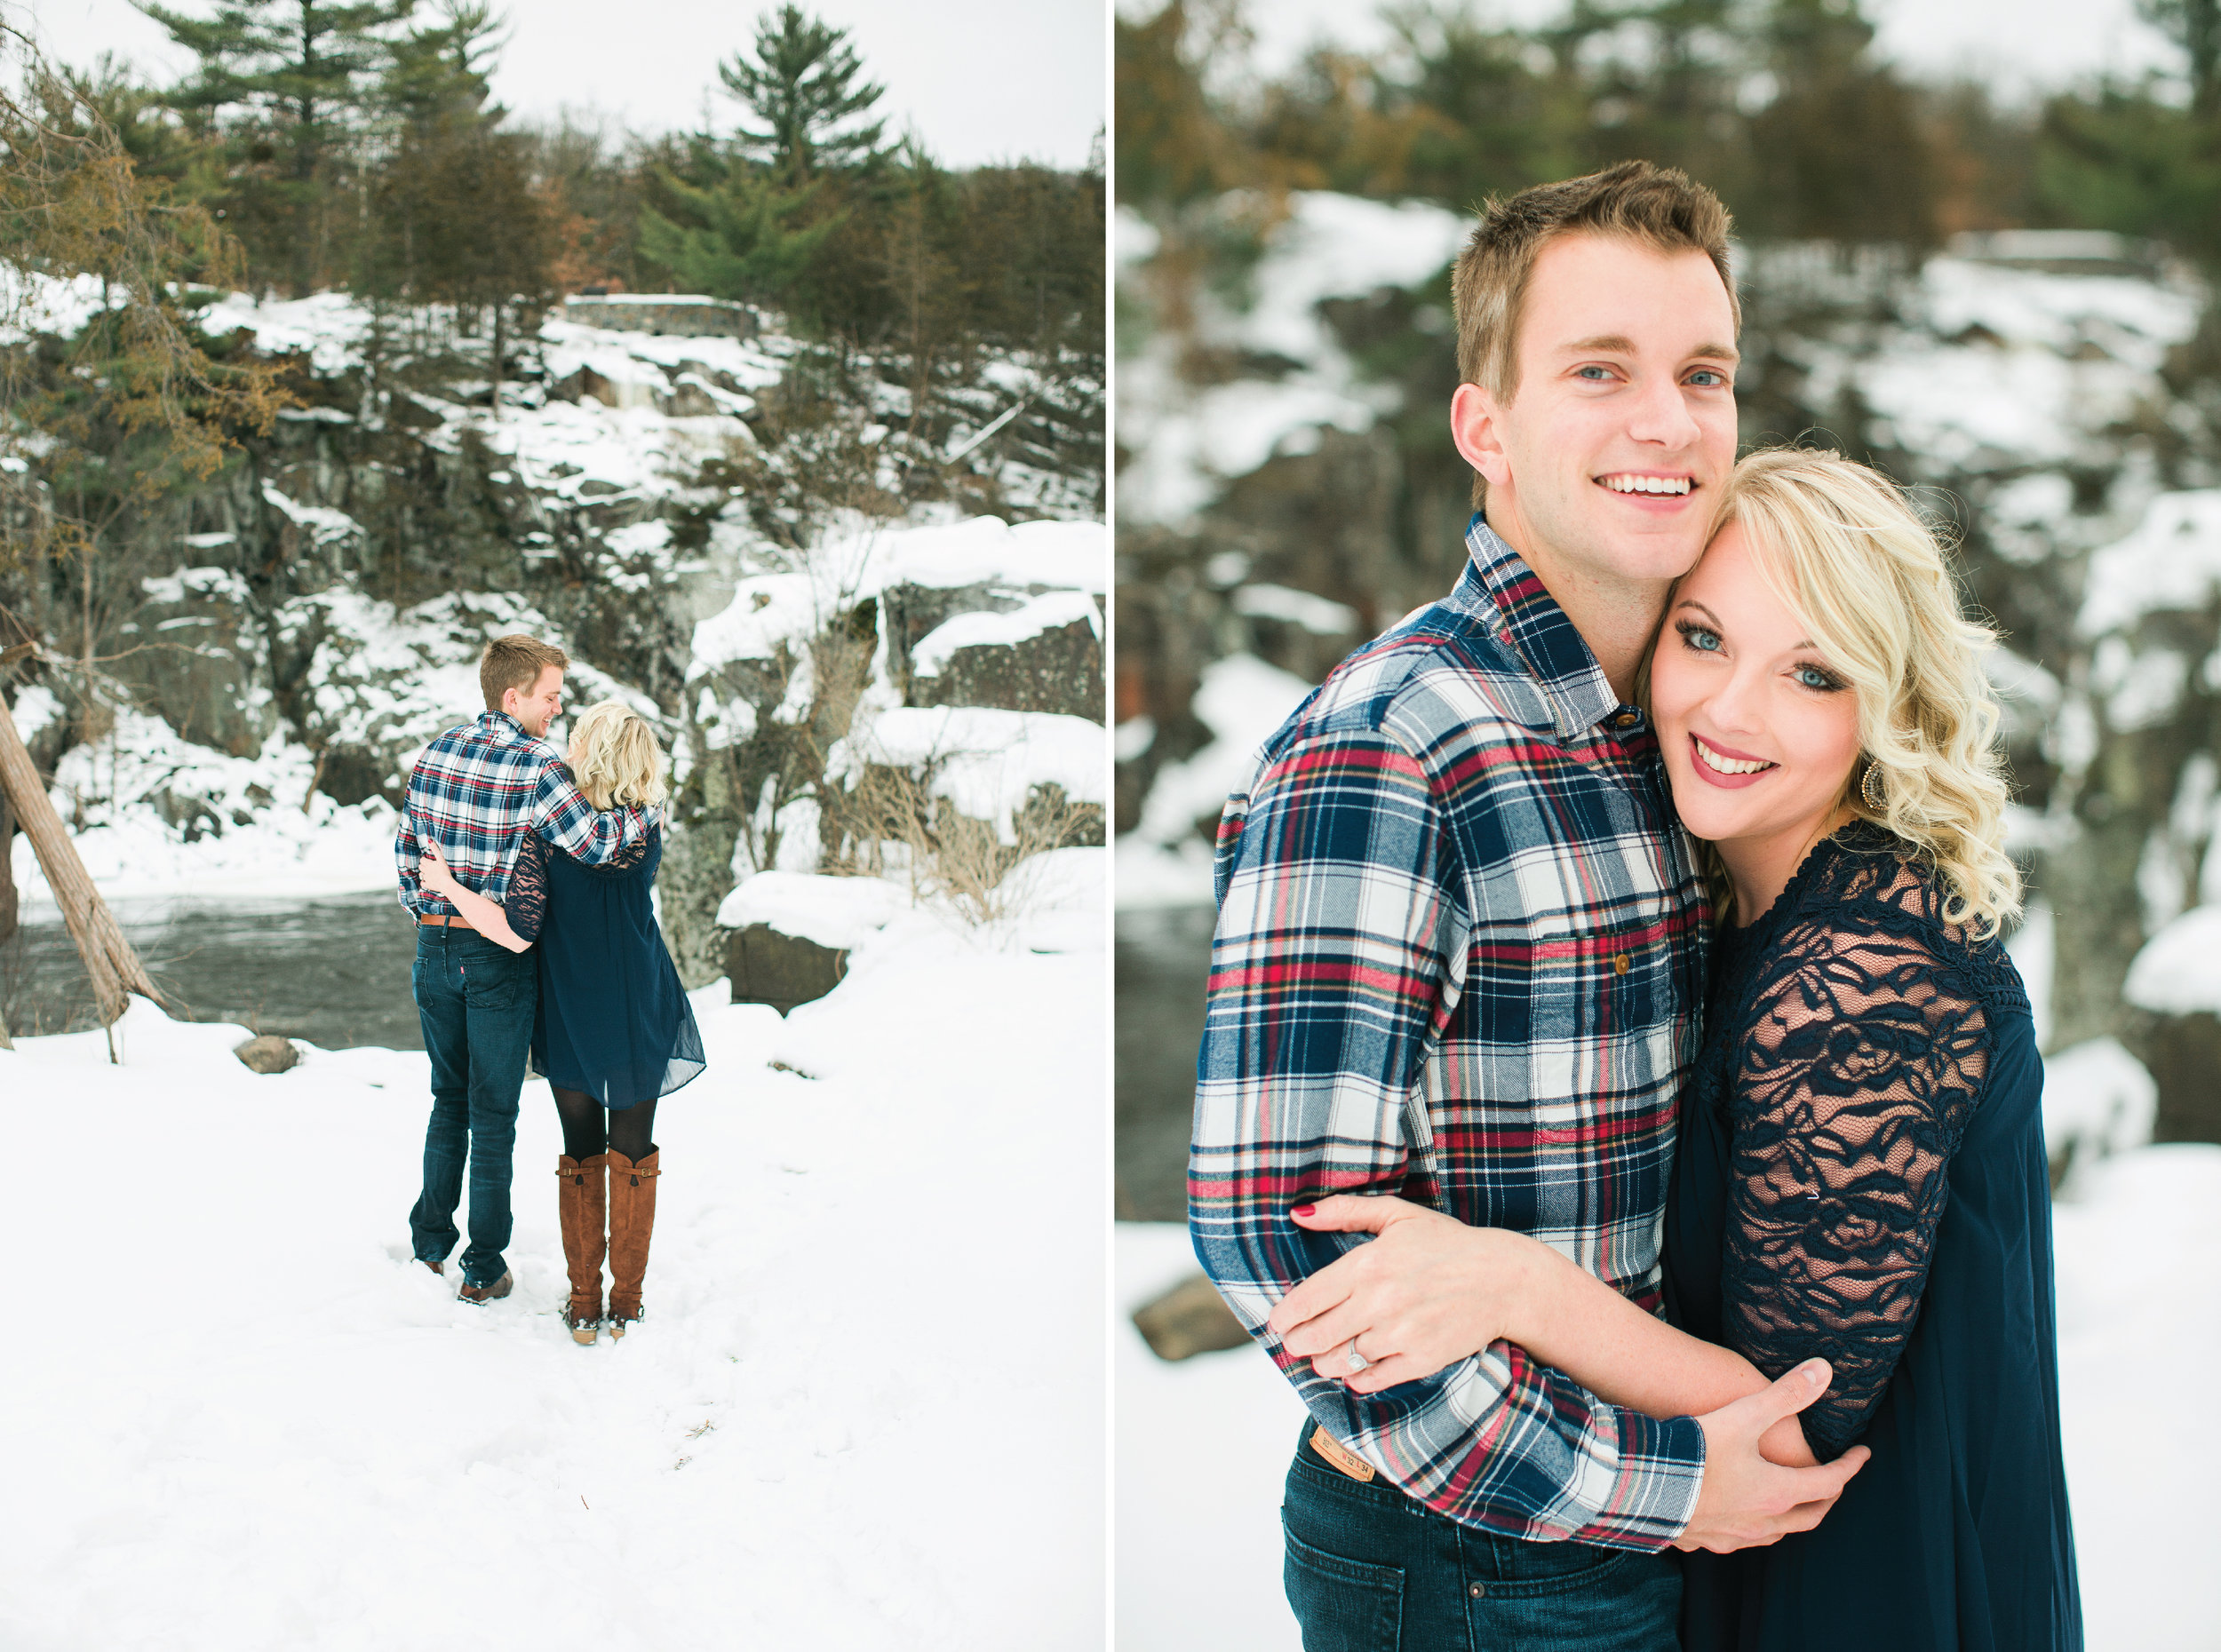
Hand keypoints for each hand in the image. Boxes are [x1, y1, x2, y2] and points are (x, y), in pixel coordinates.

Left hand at [417, 838, 456, 894]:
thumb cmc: (445, 871)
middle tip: (430, 866)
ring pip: (420, 874)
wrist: (446, 884)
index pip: (422, 860)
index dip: (425, 860)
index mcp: (428, 864)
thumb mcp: (441, 859)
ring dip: (423, 873)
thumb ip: (435, 849)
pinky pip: (422, 883)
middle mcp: (425, 871)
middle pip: (420, 866)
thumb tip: (429, 840)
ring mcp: (426, 878)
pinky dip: (424, 882)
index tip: (429, 860)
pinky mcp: (427, 885)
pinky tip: (428, 881)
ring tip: (430, 873)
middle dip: (423, 866)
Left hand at [1264, 1195, 1540, 1393]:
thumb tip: (1300, 1215)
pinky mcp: (1420, 1360)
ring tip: (1322, 1356)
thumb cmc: (1448, 1244)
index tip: (1277, 1323)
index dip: (1285, 1316)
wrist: (1503, 1279)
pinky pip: (1372, 1379)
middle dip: (1298, 1343)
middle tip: (1295, 1343)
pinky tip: (1354, 1370)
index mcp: (1368, 1264)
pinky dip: (1356, 1379)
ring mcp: (1400, 1334)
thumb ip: (1345, 1211)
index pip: (1308, 1299)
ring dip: (1324, 1362)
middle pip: (1317, 1335)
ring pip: (1340, 1361)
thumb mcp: (1397, 1215)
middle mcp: (1379, 1301)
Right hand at [1675, 1361, 1867, 1551]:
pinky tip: (1741, 1515)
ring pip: (1778, 1534)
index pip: (1830, 1482)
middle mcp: (1762, 1522)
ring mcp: (1734, 1536)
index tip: (1863, 1454)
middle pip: (1810, 1516)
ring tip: (1793, 1500)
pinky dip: (1756, 1528)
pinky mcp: (1705, 1540)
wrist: (1640, 1485)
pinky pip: (1742, 1540)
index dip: (1850, 1466)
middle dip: (1827, 1497)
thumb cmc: (1696, 1450)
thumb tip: (1825, 1370)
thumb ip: (1786, 1394)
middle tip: (1834, 1481)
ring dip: (1793, 1517)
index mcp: (1778, 1494)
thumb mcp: (1744, 1415)